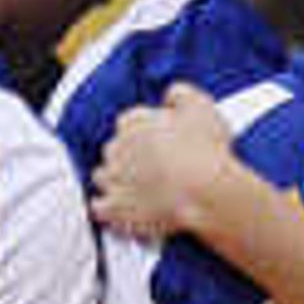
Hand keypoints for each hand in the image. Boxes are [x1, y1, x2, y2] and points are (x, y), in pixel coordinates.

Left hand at [92, 85, 235, 238]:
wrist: (203, 192)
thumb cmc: (205, 151)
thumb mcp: (202, 107)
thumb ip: (182, 93)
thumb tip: (170, 94)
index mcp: (135, 122)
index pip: (129, 121)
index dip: (143, 131)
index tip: (156, 141)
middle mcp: (118, 148)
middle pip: (113, 148)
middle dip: (127, 156)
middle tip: (149, 167)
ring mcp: (113, 179)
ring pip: (102, 176)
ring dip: (114, 180)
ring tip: (134, 188)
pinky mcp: (114, 209)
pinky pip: (98, 207)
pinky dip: (107, 208)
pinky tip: (120, 210)